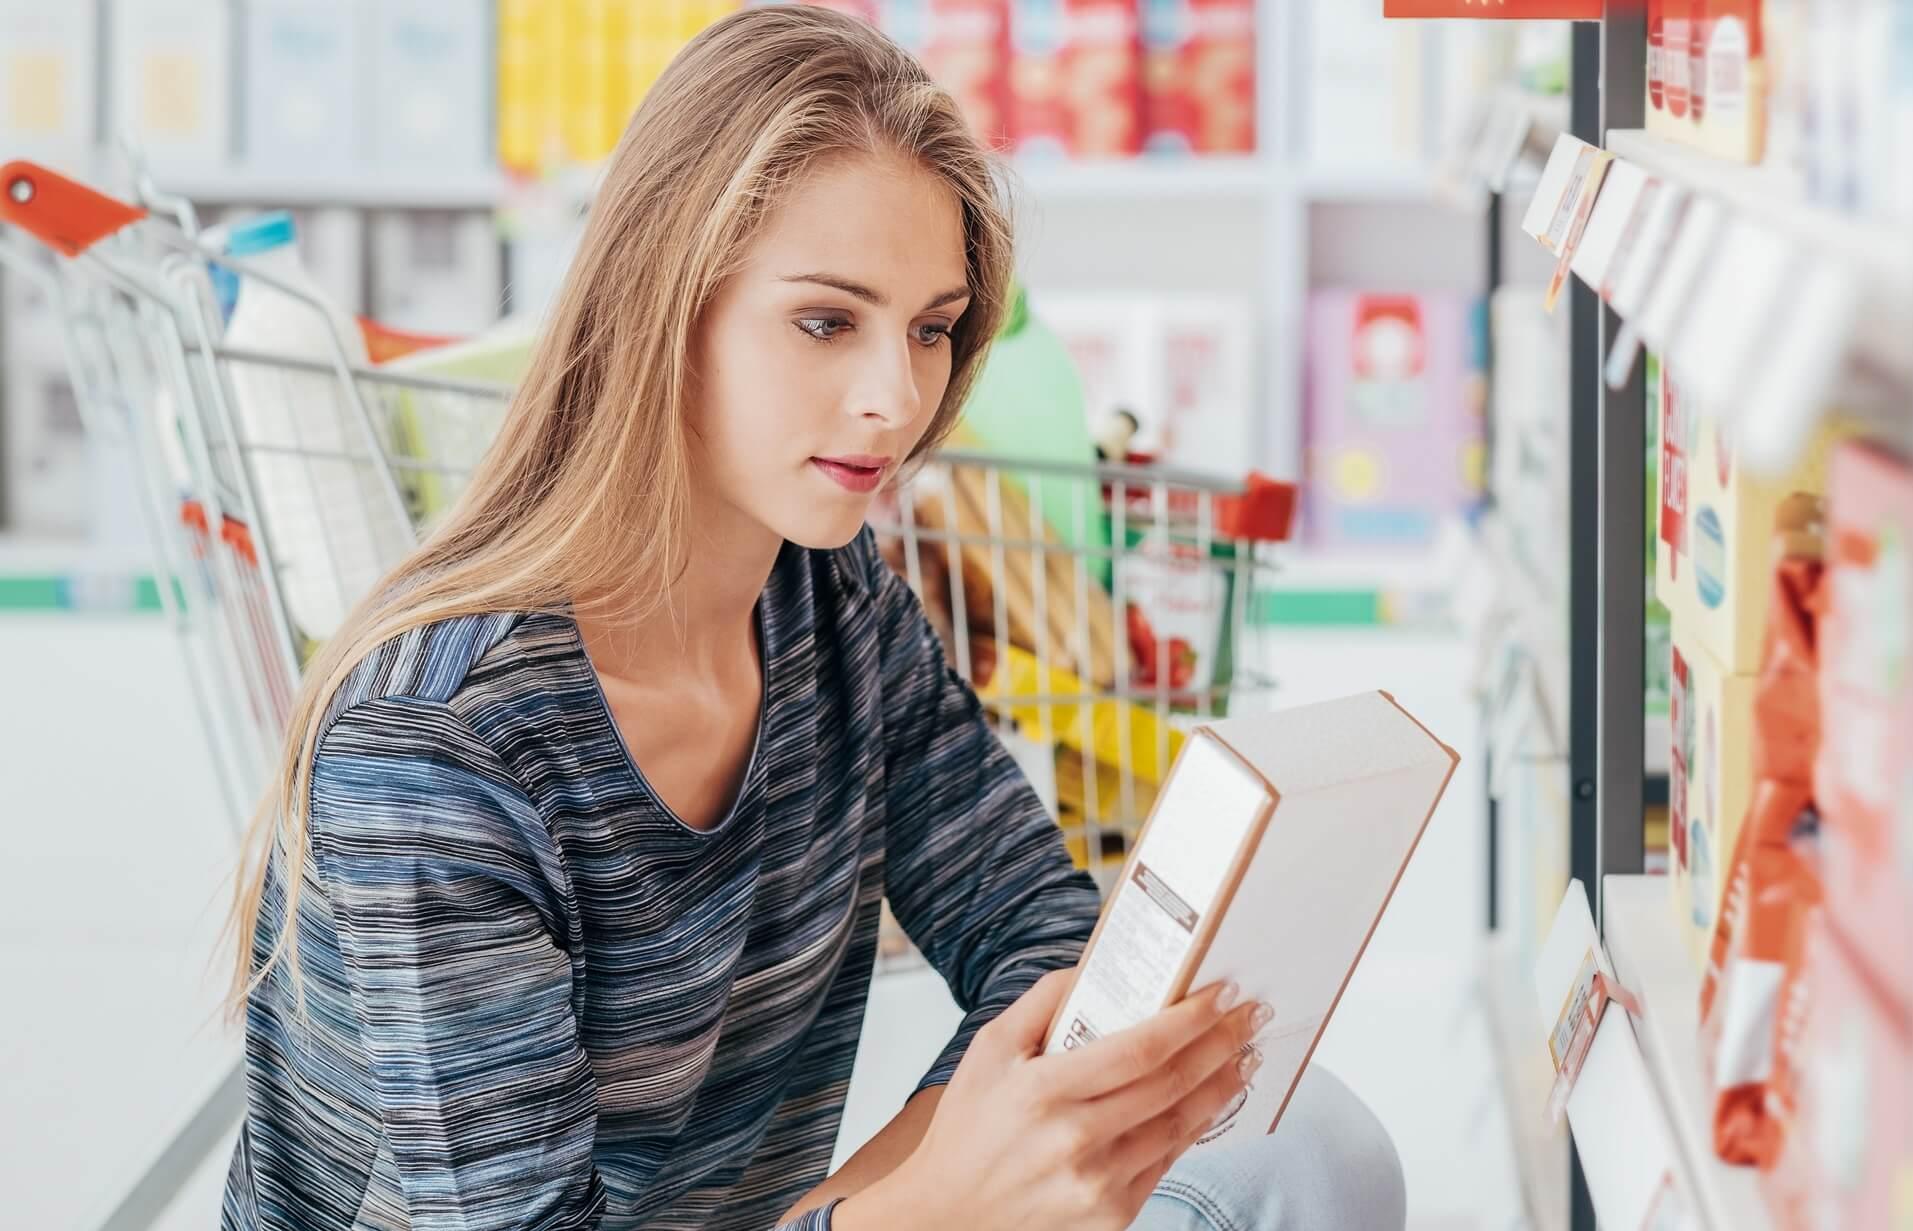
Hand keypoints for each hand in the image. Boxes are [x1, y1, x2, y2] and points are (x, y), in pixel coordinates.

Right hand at [837, 971, 1270, 1230]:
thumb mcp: (988, 1051)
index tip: (1223, 992)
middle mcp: (1075, 1140)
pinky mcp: (1111, 1216)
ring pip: (1180, 1127)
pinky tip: (1208, 1103)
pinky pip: (1165, 1163)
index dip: (1191, 1019)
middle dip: (1221, 1043)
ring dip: (1220, 1087)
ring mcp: (1097, 1184)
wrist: (947, 1217)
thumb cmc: (967, 1129)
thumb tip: (1092, 967)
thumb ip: (1041, 1002)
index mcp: (1043, 1091)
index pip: (1139, 1048)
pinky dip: (1194, 1129)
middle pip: (1171, 1084)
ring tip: (1243, 1057)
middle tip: (1250, 1015)